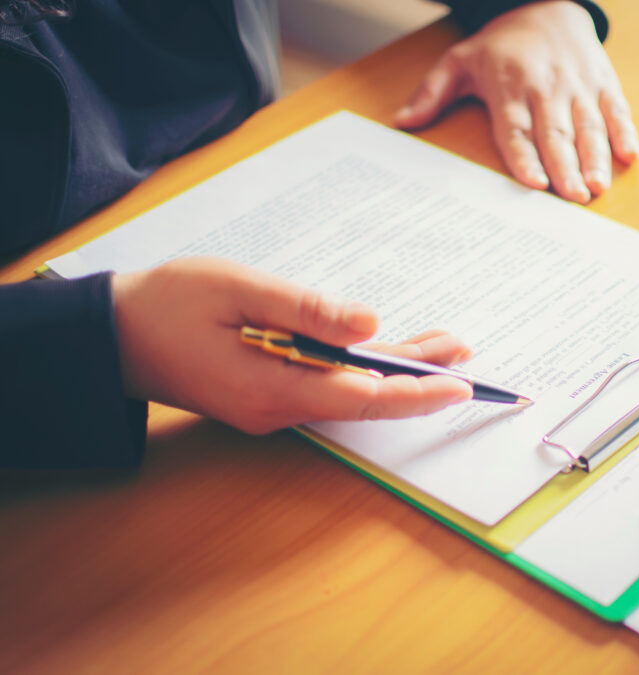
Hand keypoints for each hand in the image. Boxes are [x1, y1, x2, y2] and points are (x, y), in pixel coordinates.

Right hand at [111, 257, 472, 433]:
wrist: (115, 334)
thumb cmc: (169, 303)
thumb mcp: (238, 289)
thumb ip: (306, 310)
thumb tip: (369, 324)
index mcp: (270, 387)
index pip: (360, 398)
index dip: (413, 391)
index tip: (457, 383)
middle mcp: (277, 408)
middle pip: (364, 399)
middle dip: (418, 380)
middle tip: (466, 357)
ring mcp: (273, 405)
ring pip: (350, 392)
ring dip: (396, 370)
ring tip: (446, 348)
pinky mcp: (270, 392)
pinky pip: (328, 384)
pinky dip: (363, 368)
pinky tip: (391, 351)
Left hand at [395, 0, 638, 203]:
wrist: (546, 5)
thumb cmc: (500, 44)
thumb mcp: (459, 60)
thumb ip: (432, 93)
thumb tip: (402, 121)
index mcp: (509, 88)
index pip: (516, 130)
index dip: (525, 158)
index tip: (533, 183)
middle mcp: (545, 88)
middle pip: (556, 134)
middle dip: (565, 167)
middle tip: (573, 198)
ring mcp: (577, 85)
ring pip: (588, 126)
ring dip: (595, 158)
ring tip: (598, 186)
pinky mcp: (603, 82)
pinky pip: (616, 109)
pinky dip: (625, 132)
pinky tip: (631, 156)